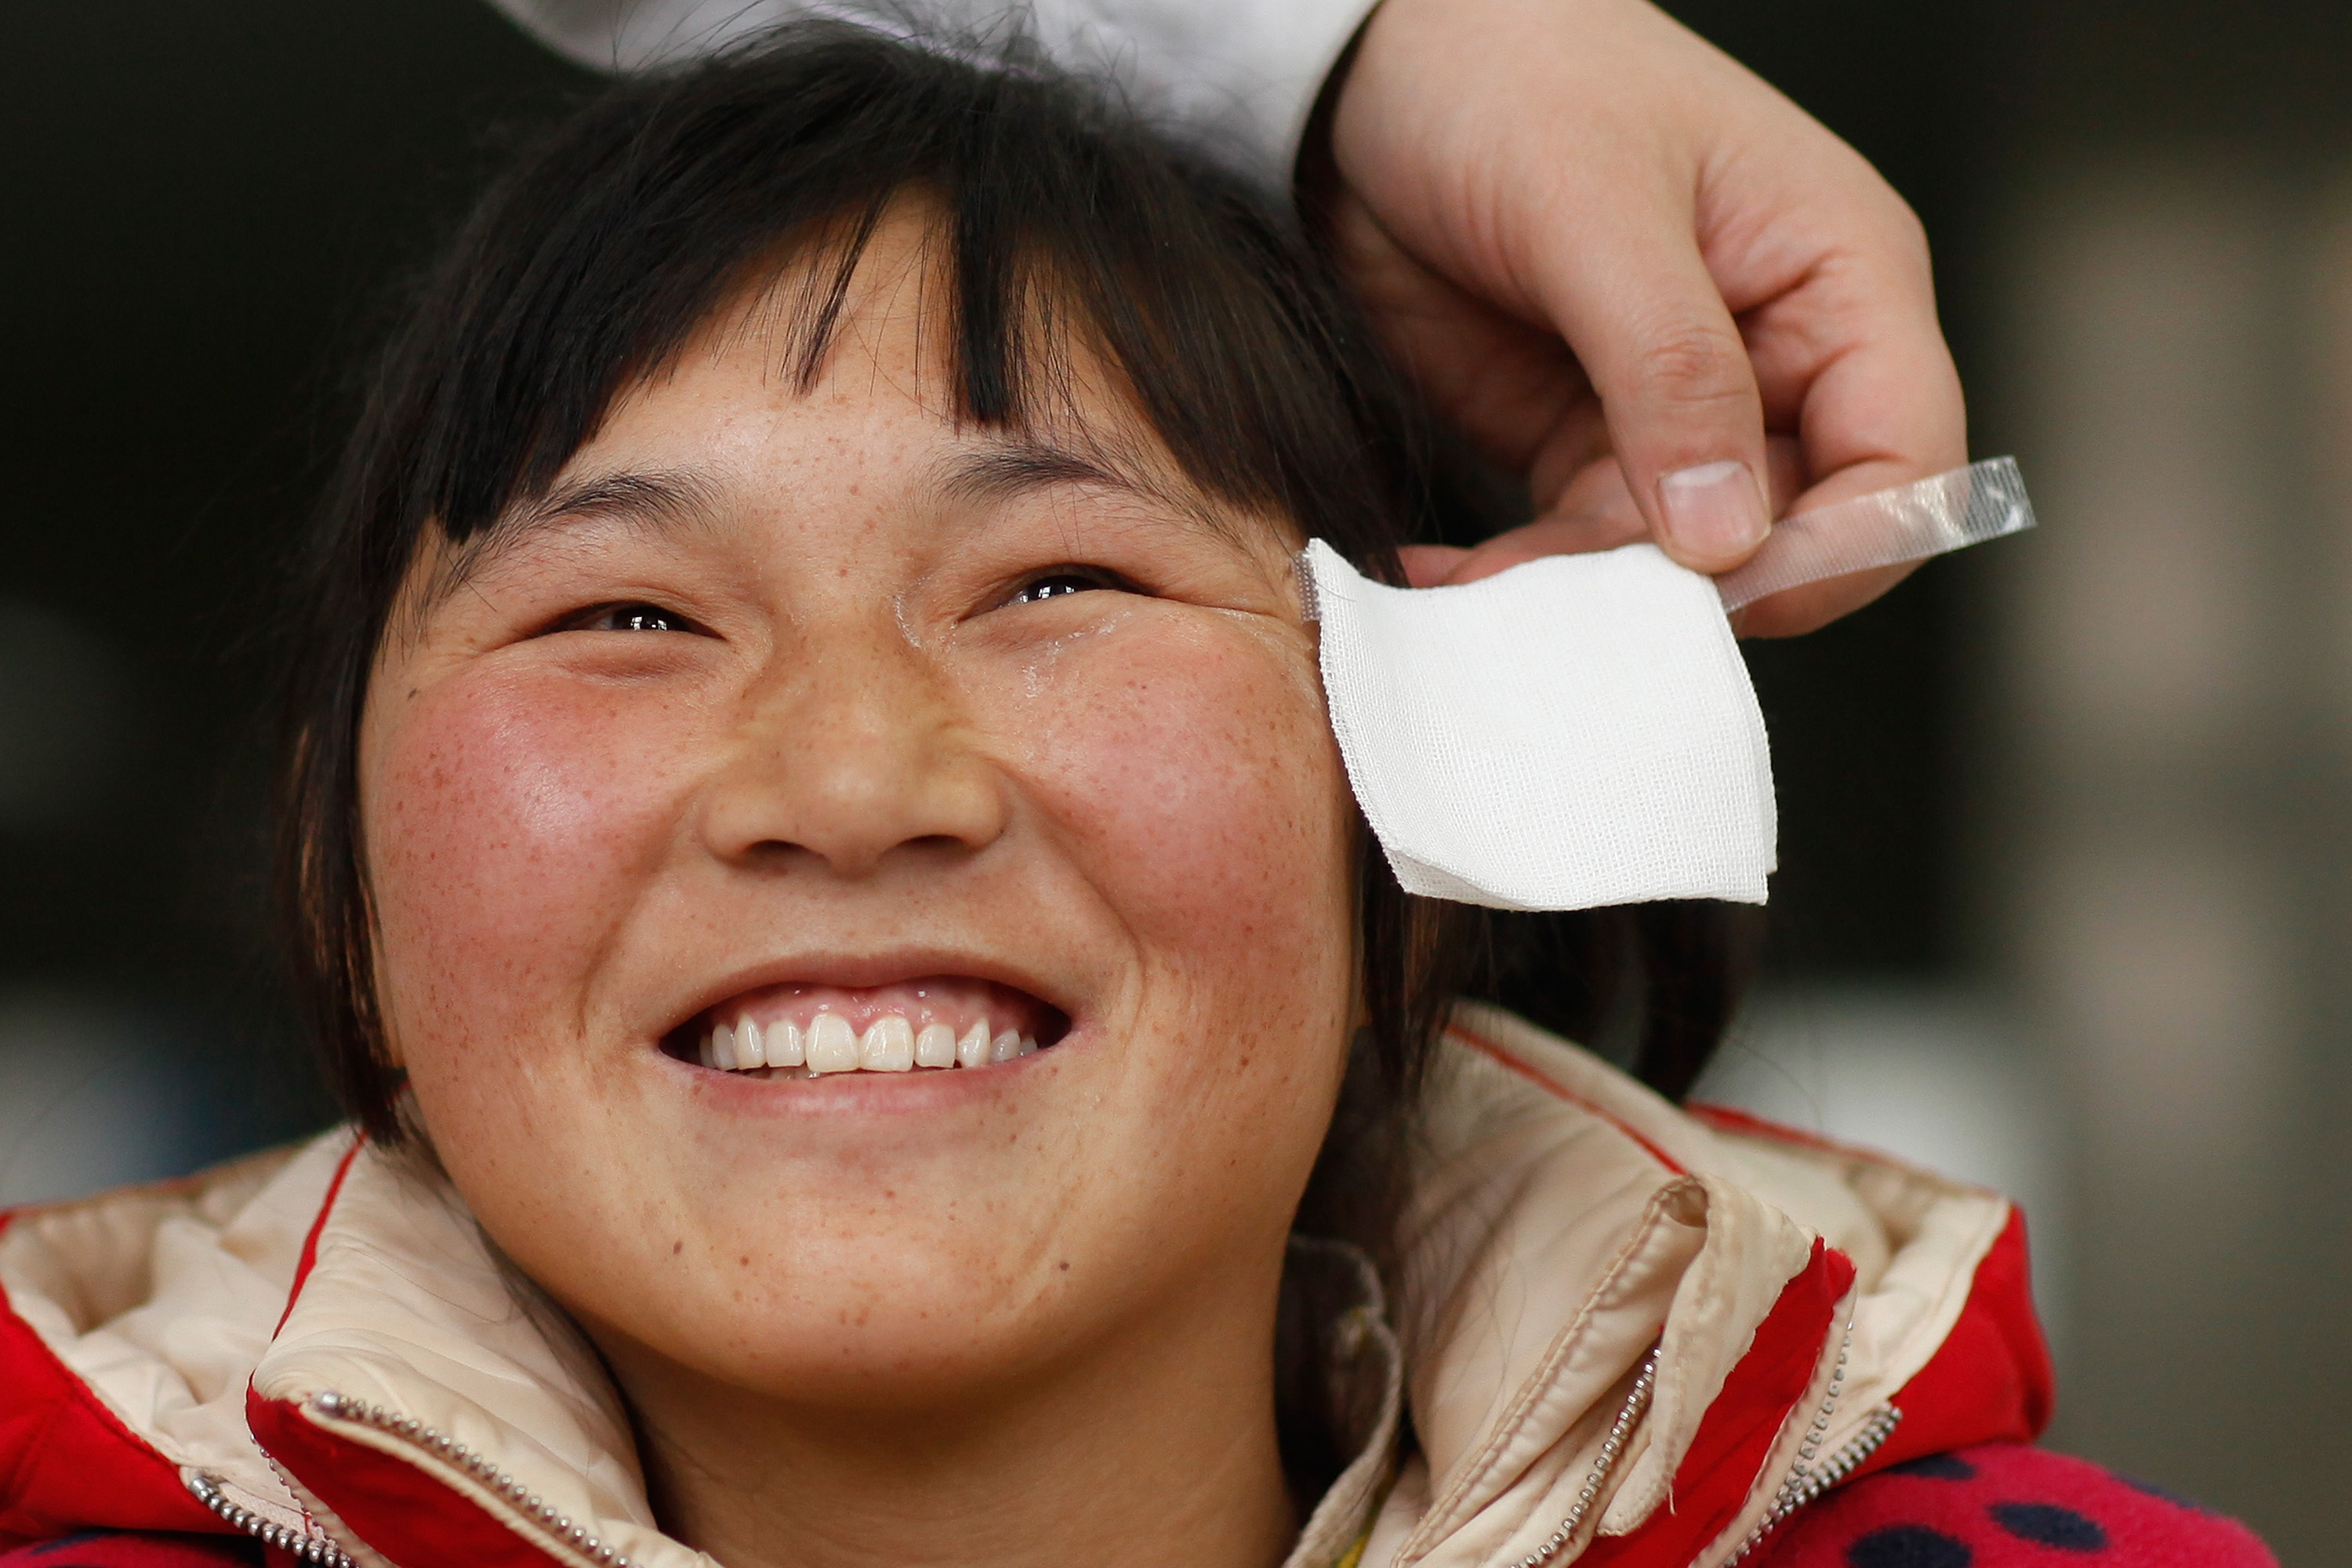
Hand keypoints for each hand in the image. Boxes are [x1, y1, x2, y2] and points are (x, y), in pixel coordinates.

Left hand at [1320, 0, 1965, 634]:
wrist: (1365, 67)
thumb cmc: (1508, 72)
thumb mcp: (1594, 211)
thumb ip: (1670, 371)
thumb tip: (1726, 535)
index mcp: (1840, 277)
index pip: (1906, 462)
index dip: (1838, 552)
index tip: (1723, 593)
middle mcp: (1780, 357)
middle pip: (1795, 534)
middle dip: (1690, 589)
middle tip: (1579, 605)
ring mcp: (1679, 406)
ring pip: (1677, 562)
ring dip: (1585, 595)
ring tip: (1485, 589)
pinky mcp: (1582, 438)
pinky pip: (1582, 548)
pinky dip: (1525, 577)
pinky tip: (1451, 576)